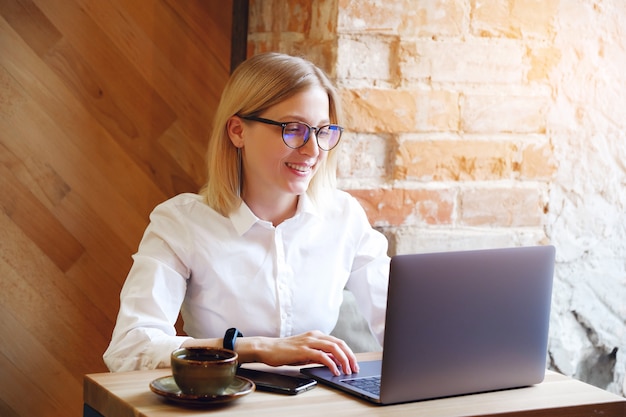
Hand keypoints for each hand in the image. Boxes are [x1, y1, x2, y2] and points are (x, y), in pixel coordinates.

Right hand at [241, 330, 358, 375]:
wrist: (268, 349)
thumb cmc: (285, 351)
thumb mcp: (306, 353)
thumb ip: (320, 355)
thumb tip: (334, 362)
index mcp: (316, 335)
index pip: (338, 342)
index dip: (348, 353)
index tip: (353, 364)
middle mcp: (315, 336)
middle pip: (339, 344)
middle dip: (350, 356)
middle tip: (354, 368)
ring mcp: (309, 342)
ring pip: (333, 348)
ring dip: (343, 360)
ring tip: (347, 371)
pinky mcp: (303, 350)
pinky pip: (322, 356)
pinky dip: (331, 364)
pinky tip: (334, 371)